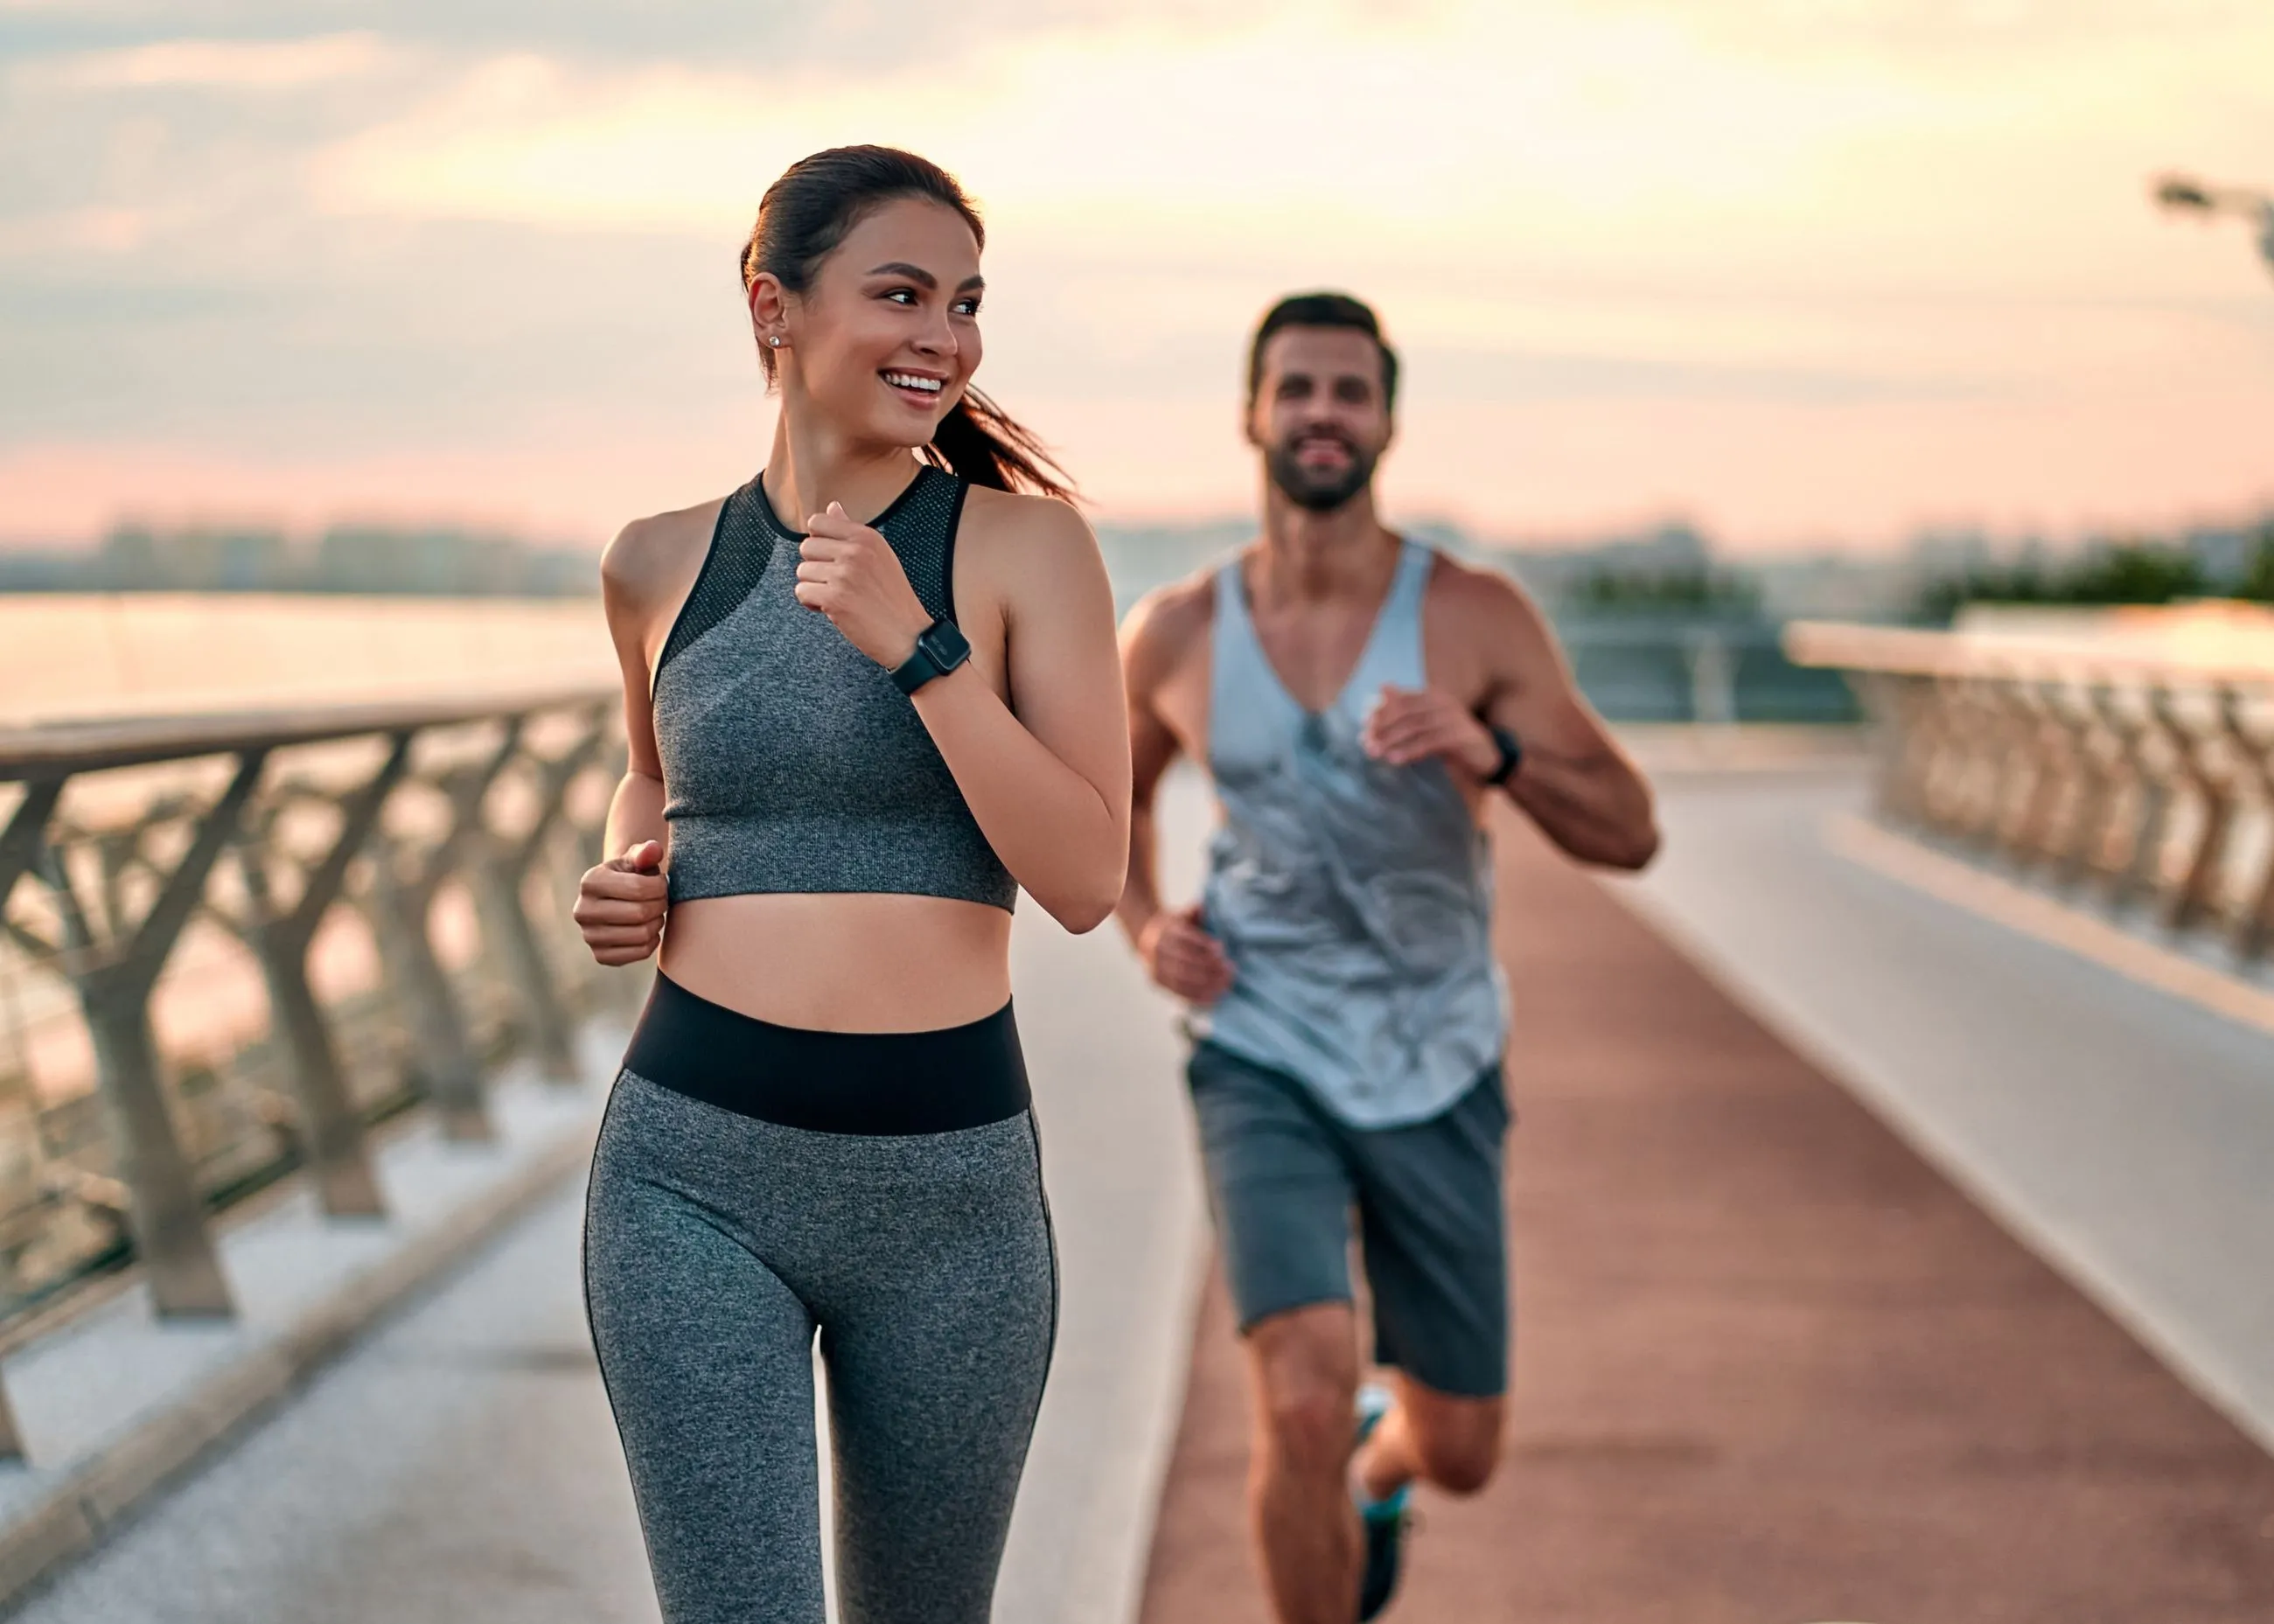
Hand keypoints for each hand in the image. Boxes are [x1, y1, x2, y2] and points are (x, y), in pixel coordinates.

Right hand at [573, 840, 667, 965]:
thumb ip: (646, 852)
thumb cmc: (631, 875)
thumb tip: (652, 849)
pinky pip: (639, 953)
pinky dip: (652, 941)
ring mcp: (589, 936)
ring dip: (657, 923)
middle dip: (660, 905)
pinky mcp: (600, 956)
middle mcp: (582, 910)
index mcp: (590, 881)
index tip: (662, 883)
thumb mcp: (637, 859)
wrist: (618, 900)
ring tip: (655, 913)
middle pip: (640, 913)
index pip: (639, 888)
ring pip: (641, 935)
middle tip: (662, 900)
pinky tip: (648, 929)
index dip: (660, 886)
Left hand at [795, 501, 934, 669]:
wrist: (908, 635)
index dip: (818, 542)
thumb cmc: (893, 598)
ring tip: (837, 597)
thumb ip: (851, 531)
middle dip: (815, 567)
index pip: (818, 522)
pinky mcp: (834, 598)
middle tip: (835, 582)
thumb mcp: (879, 555)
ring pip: (802, 571)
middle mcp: (855, 551)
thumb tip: (832, 506)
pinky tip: (831, 608)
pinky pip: (801, 592)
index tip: (831, 559)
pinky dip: (812, 603)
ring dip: (814, 587)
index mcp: (867, 537)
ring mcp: (844, 574)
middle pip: (806, 547)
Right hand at [1136, 902, 1234, 1004]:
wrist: (1147, 936)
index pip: (1185, 939)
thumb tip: (1203, 907)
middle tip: (1230, 969)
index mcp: (1166, 931)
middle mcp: (1158, 951)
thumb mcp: (1182, 915)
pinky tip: (1214, 998)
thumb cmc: (1174, 926)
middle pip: (1184, 962)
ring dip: (1206, 984)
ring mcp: (1155, 968)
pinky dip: (1197, 997)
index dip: (1203, 945)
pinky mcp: (1158, 982)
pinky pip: (1178, 992)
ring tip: (1225, 984)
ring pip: (1182, 980)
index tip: (1222, 949)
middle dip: (1209, 968)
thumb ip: (1194, 912)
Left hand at [1362, 685, 1499, 778]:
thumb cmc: (1451, 740)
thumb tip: (1382, 687)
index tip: (1363, 725)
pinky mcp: (1461, 736)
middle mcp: (1443, 703)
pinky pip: (1430, 742)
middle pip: (1406, 712)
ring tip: (1375, 752)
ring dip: (1391, 739)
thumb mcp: (1426, 724)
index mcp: (1432, 696)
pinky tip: (1395, 759)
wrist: (1486, 756)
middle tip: (1365, 742)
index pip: (1401, 699)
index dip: (1381, 711)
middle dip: (1382, 727)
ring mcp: (1454, 718)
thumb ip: (1406, 709)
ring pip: (1415, 726)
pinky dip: (1410, 750)